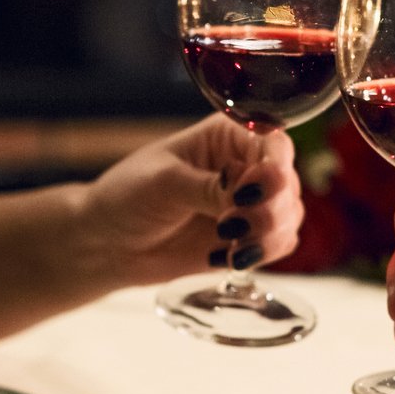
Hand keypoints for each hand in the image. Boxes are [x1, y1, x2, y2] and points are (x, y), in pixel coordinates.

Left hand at [78, 116, 300, 283]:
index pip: (273, 144)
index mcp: (226, 135)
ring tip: (229, 247)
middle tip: (231, 227)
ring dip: (267, 236)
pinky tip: (225, 258)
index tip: (252, 194)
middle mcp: (245, 165)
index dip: (273, 170)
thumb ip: (209, 187)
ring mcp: (249, 204)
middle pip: (287, 183)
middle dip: (269, 210)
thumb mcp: (163, 182)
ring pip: (289, 217)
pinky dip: (262, 254)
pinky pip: (278, 244)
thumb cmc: (126, 196)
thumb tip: (250, 192)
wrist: (106, 243)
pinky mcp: (246, 238)